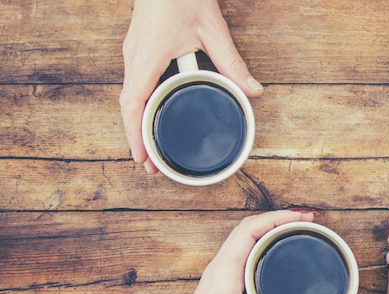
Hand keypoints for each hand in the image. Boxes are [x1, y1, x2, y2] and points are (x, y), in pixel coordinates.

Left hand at [112, 210, 328, 293]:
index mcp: (224, 274)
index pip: (250, 231)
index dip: (278, 217)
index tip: (302, 216)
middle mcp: (219, 268)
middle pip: (248, 227)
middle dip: (278, 218)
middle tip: (305, 219)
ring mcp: (217, 274)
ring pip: (243, 237)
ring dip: (268, 227)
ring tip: (294, 228)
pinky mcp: (219, 282)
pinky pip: (240, 250)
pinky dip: (260, 241)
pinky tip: (274, 249)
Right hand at [119, 0, 263, 172]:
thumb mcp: (213, 29)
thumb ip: (232, 63)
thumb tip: (253, 91)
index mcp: (148, 56)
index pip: (133, 103)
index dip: (134, 133)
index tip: (141, 157)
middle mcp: (135, 57)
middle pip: (128, 106)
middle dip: (137, 137)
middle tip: (151, 164)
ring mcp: (134, 53)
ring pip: (130, 96)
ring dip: (138, 123)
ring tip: (151, 147)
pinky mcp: (139, 49)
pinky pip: (136, 84)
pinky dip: (141, 106)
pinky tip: (153, 116)